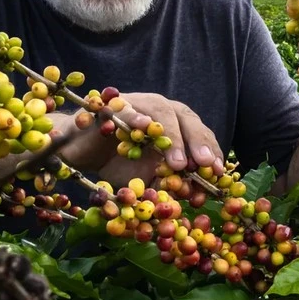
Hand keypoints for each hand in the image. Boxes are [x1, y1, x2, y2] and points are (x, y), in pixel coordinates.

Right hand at [52, 92, 223, 188]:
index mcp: (175, 124)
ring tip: (178, 162)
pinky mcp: (112, 105)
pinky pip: (126, 108)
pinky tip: (144, 125)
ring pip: (162, 111)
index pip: (200, 132)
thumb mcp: (149, 178)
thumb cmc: (118, 164)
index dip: (211, 151)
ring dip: (172, 135)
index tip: (218, 173)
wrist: (80, 152)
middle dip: (198, 141)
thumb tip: (196, 196)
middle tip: (204, 165)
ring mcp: (137, 103)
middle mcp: (160, 109)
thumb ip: (170, 183)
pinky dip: (135, 116)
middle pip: (186, 118)